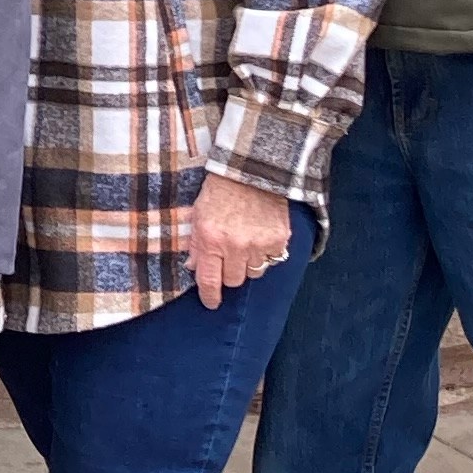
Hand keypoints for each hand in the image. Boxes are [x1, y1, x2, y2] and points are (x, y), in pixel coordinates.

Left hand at [187, 170, 291, 311]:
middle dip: (229, 272)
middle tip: (229, 257)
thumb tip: (193, 267)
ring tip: (246, 243)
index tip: (211, 303)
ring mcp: (259, 244)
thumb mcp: (198, 215)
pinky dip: (267, 253)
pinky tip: (261, 236)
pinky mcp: (278, 239)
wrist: (250, 170)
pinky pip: (273, 259)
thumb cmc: (219, 192)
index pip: (209, 280)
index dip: (210, 296)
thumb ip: (195, 244)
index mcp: (210, 240)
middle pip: (233, 280)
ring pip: (254, 272)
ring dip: (249, 263)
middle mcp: (235, 246)